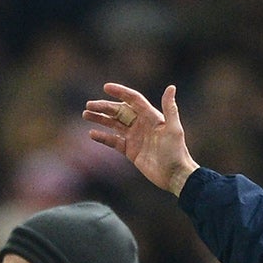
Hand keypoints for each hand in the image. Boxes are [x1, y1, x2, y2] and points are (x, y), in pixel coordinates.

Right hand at [84, 83, 199, 196]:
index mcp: (151, 116)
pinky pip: (114, 141)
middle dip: (104, 107)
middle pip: (119, 111)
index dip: (120, 92)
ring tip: (86, 114)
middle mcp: (141, 124)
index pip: (132, 100)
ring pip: (114, 124)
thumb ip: (170, 108)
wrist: (174, 174)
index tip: (106, 87)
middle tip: (89, 105)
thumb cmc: (176, 151)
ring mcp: (135, 137)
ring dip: (100, 119)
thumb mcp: (174, 129)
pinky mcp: (130, 151)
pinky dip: (103, 137)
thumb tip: (171, 87)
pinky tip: (92, 134)